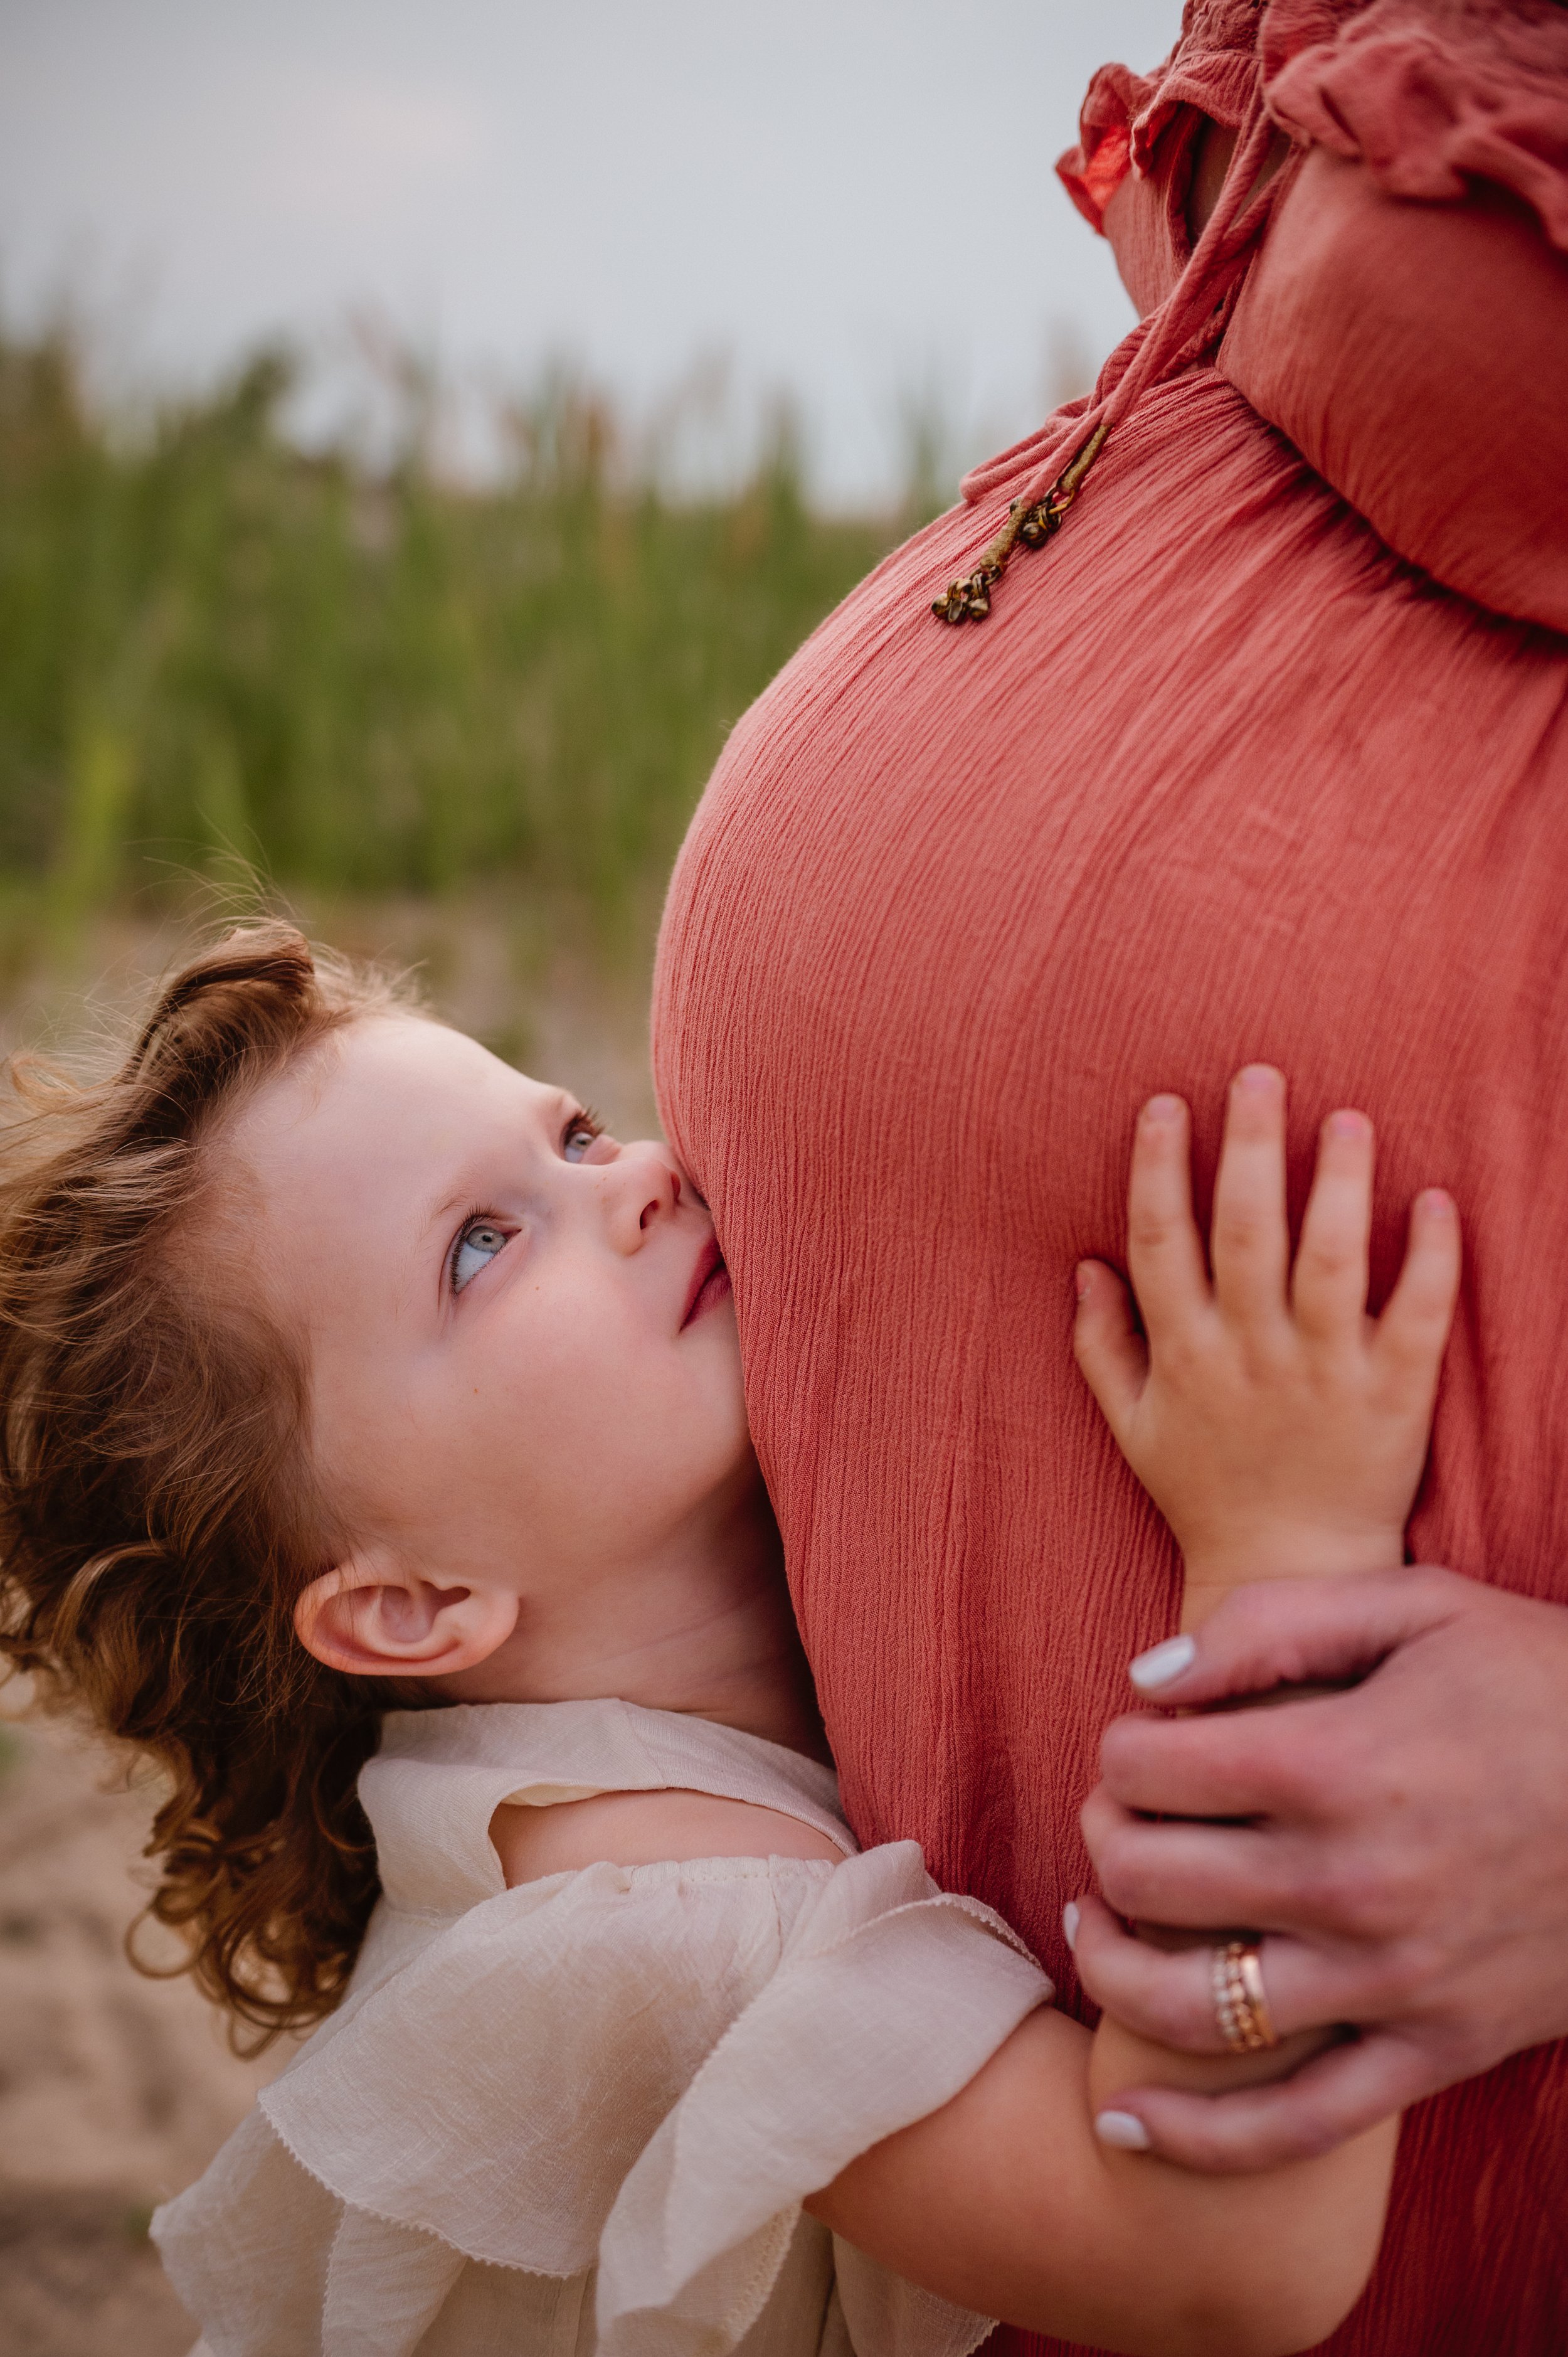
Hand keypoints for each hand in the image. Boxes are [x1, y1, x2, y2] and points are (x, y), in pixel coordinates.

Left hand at [1070, 1566, 1567, 2169]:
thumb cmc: (1541, 1682)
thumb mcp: (1416, 1604)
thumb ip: (1270, 1624)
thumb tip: (1147, 1679)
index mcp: (1337, 1762)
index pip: (1147, 1771)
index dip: (1123, 1748)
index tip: (1148, 1739)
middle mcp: (1350, 1882)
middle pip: (1146, 1879)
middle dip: (1106, 1837)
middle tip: (1124, 1814)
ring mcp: (1391, 1981)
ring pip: (1186, 2009)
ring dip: (1111, 1968)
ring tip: (1095, 1927)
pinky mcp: (1435, 2051)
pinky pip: (1294, 2126)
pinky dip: (1197, 2140)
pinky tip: (1124, 2123)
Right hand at [1072, 1066, 1459, 1615]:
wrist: (1289, 1574)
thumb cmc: (1203, 1493)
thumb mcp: (1130, 1426)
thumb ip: (1102, 1344)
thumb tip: (1085, 1263)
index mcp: (1184, 1355)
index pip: (1160, 1243)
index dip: (1157, 1169)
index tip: (1164, 1104)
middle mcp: (1251, 1358)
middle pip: (1245, 1234)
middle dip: (1249, 1147)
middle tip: (1261, 1074)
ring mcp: (1325, 1377)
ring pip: (1330, 1264)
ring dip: (1337, 1185)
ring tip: (1348, 1118)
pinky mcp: (1394, 1399)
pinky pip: (1415, 1318)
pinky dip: (1429, 1258)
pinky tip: (1434, 1199)